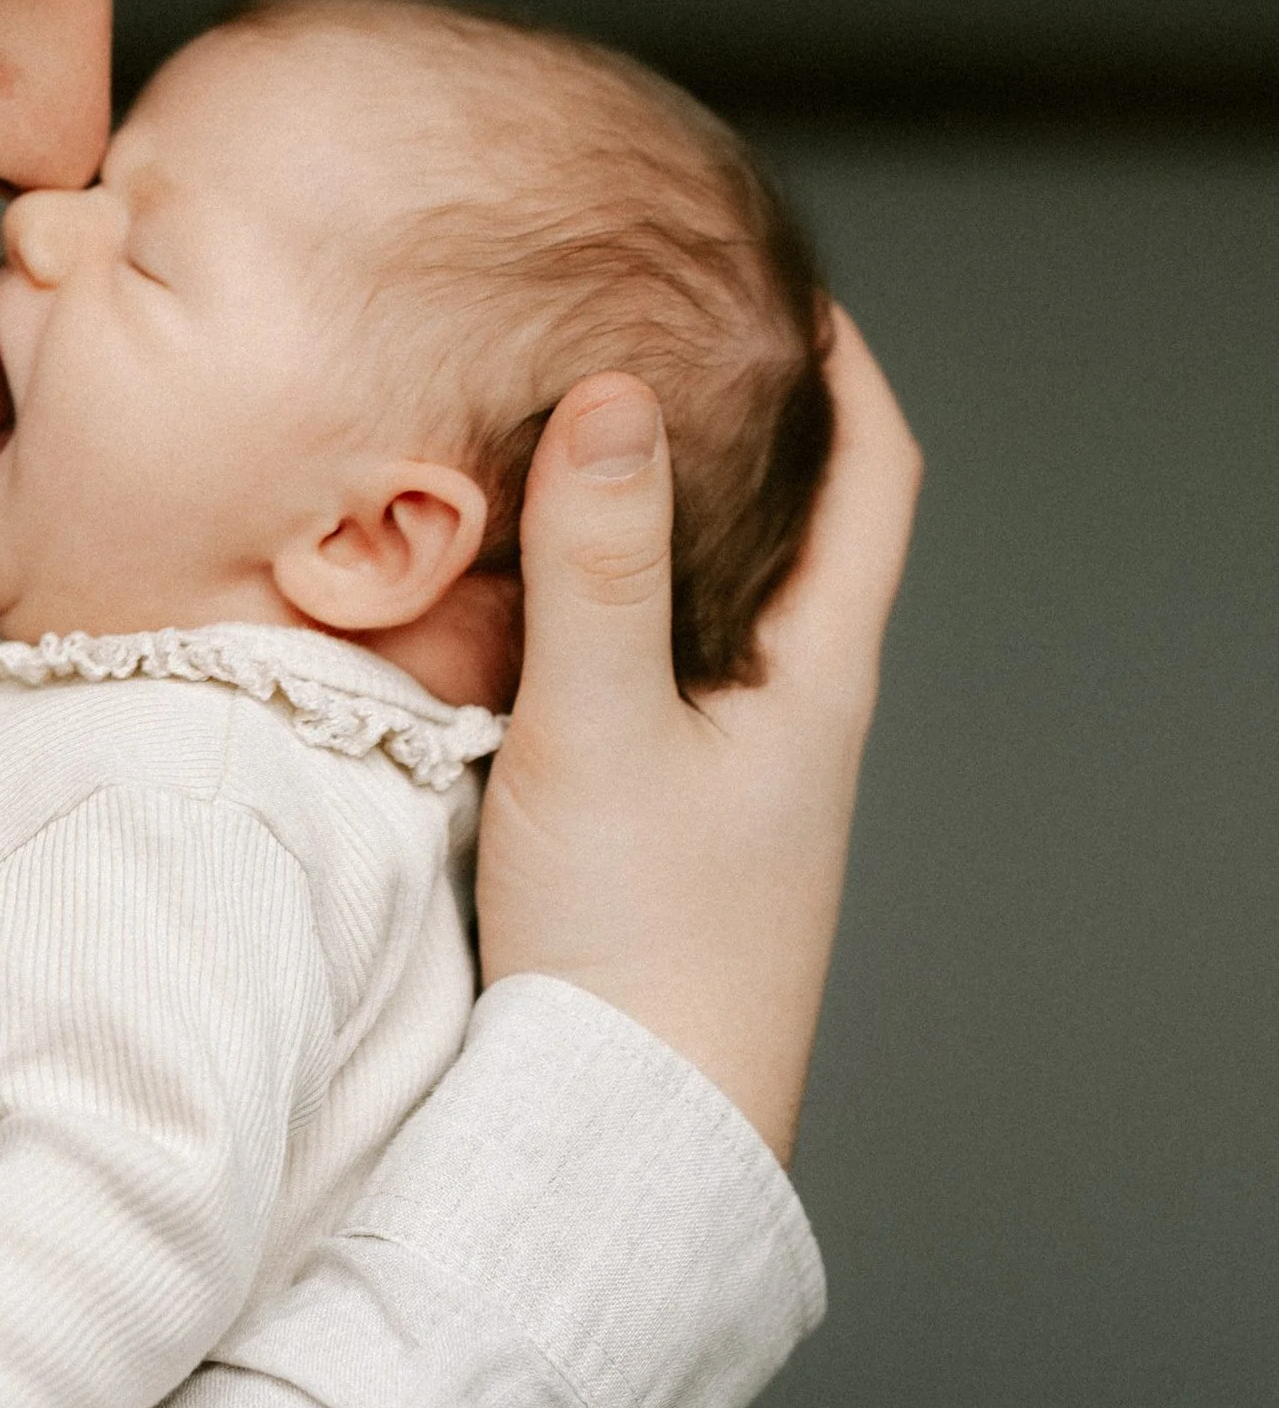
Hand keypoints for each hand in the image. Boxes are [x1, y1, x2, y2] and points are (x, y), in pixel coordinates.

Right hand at [477, 309, 920, 1162]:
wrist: (621, 1134)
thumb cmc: (639, 947)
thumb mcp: (600, 729)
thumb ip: (601, 561)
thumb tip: (615, 387)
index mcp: (820, 672)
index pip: (878, 473)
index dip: (847, 361)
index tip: (782, 273)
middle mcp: (796, 710)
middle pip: (804, 519)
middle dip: (748, 411)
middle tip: (661, 320)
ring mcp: (738, 768)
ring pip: (725, 592)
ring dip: (674, 501)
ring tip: (584, 419)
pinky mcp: (672, 815)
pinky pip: (659, 660)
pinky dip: (616, 589)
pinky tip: (530, 579)